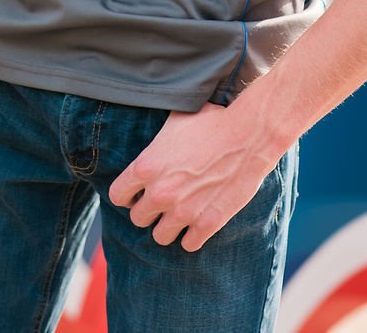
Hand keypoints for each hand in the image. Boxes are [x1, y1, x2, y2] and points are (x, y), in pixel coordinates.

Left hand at [107, 100, 281, 252]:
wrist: (249, 135)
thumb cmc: (212, 122)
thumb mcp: (175, 122)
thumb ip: (156, 143)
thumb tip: (152, 144)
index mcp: (147, 167)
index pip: (118, 195)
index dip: (128, 193)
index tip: (138, 191)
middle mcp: (160, 193)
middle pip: (138, 219)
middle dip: (149, 210)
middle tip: (164, 200)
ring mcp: (183, 211)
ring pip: (160, 237)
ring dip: (168, 226)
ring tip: (180, 212)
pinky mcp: (207, 224)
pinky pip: (188, 245)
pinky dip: (192, 235)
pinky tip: (199, 220)